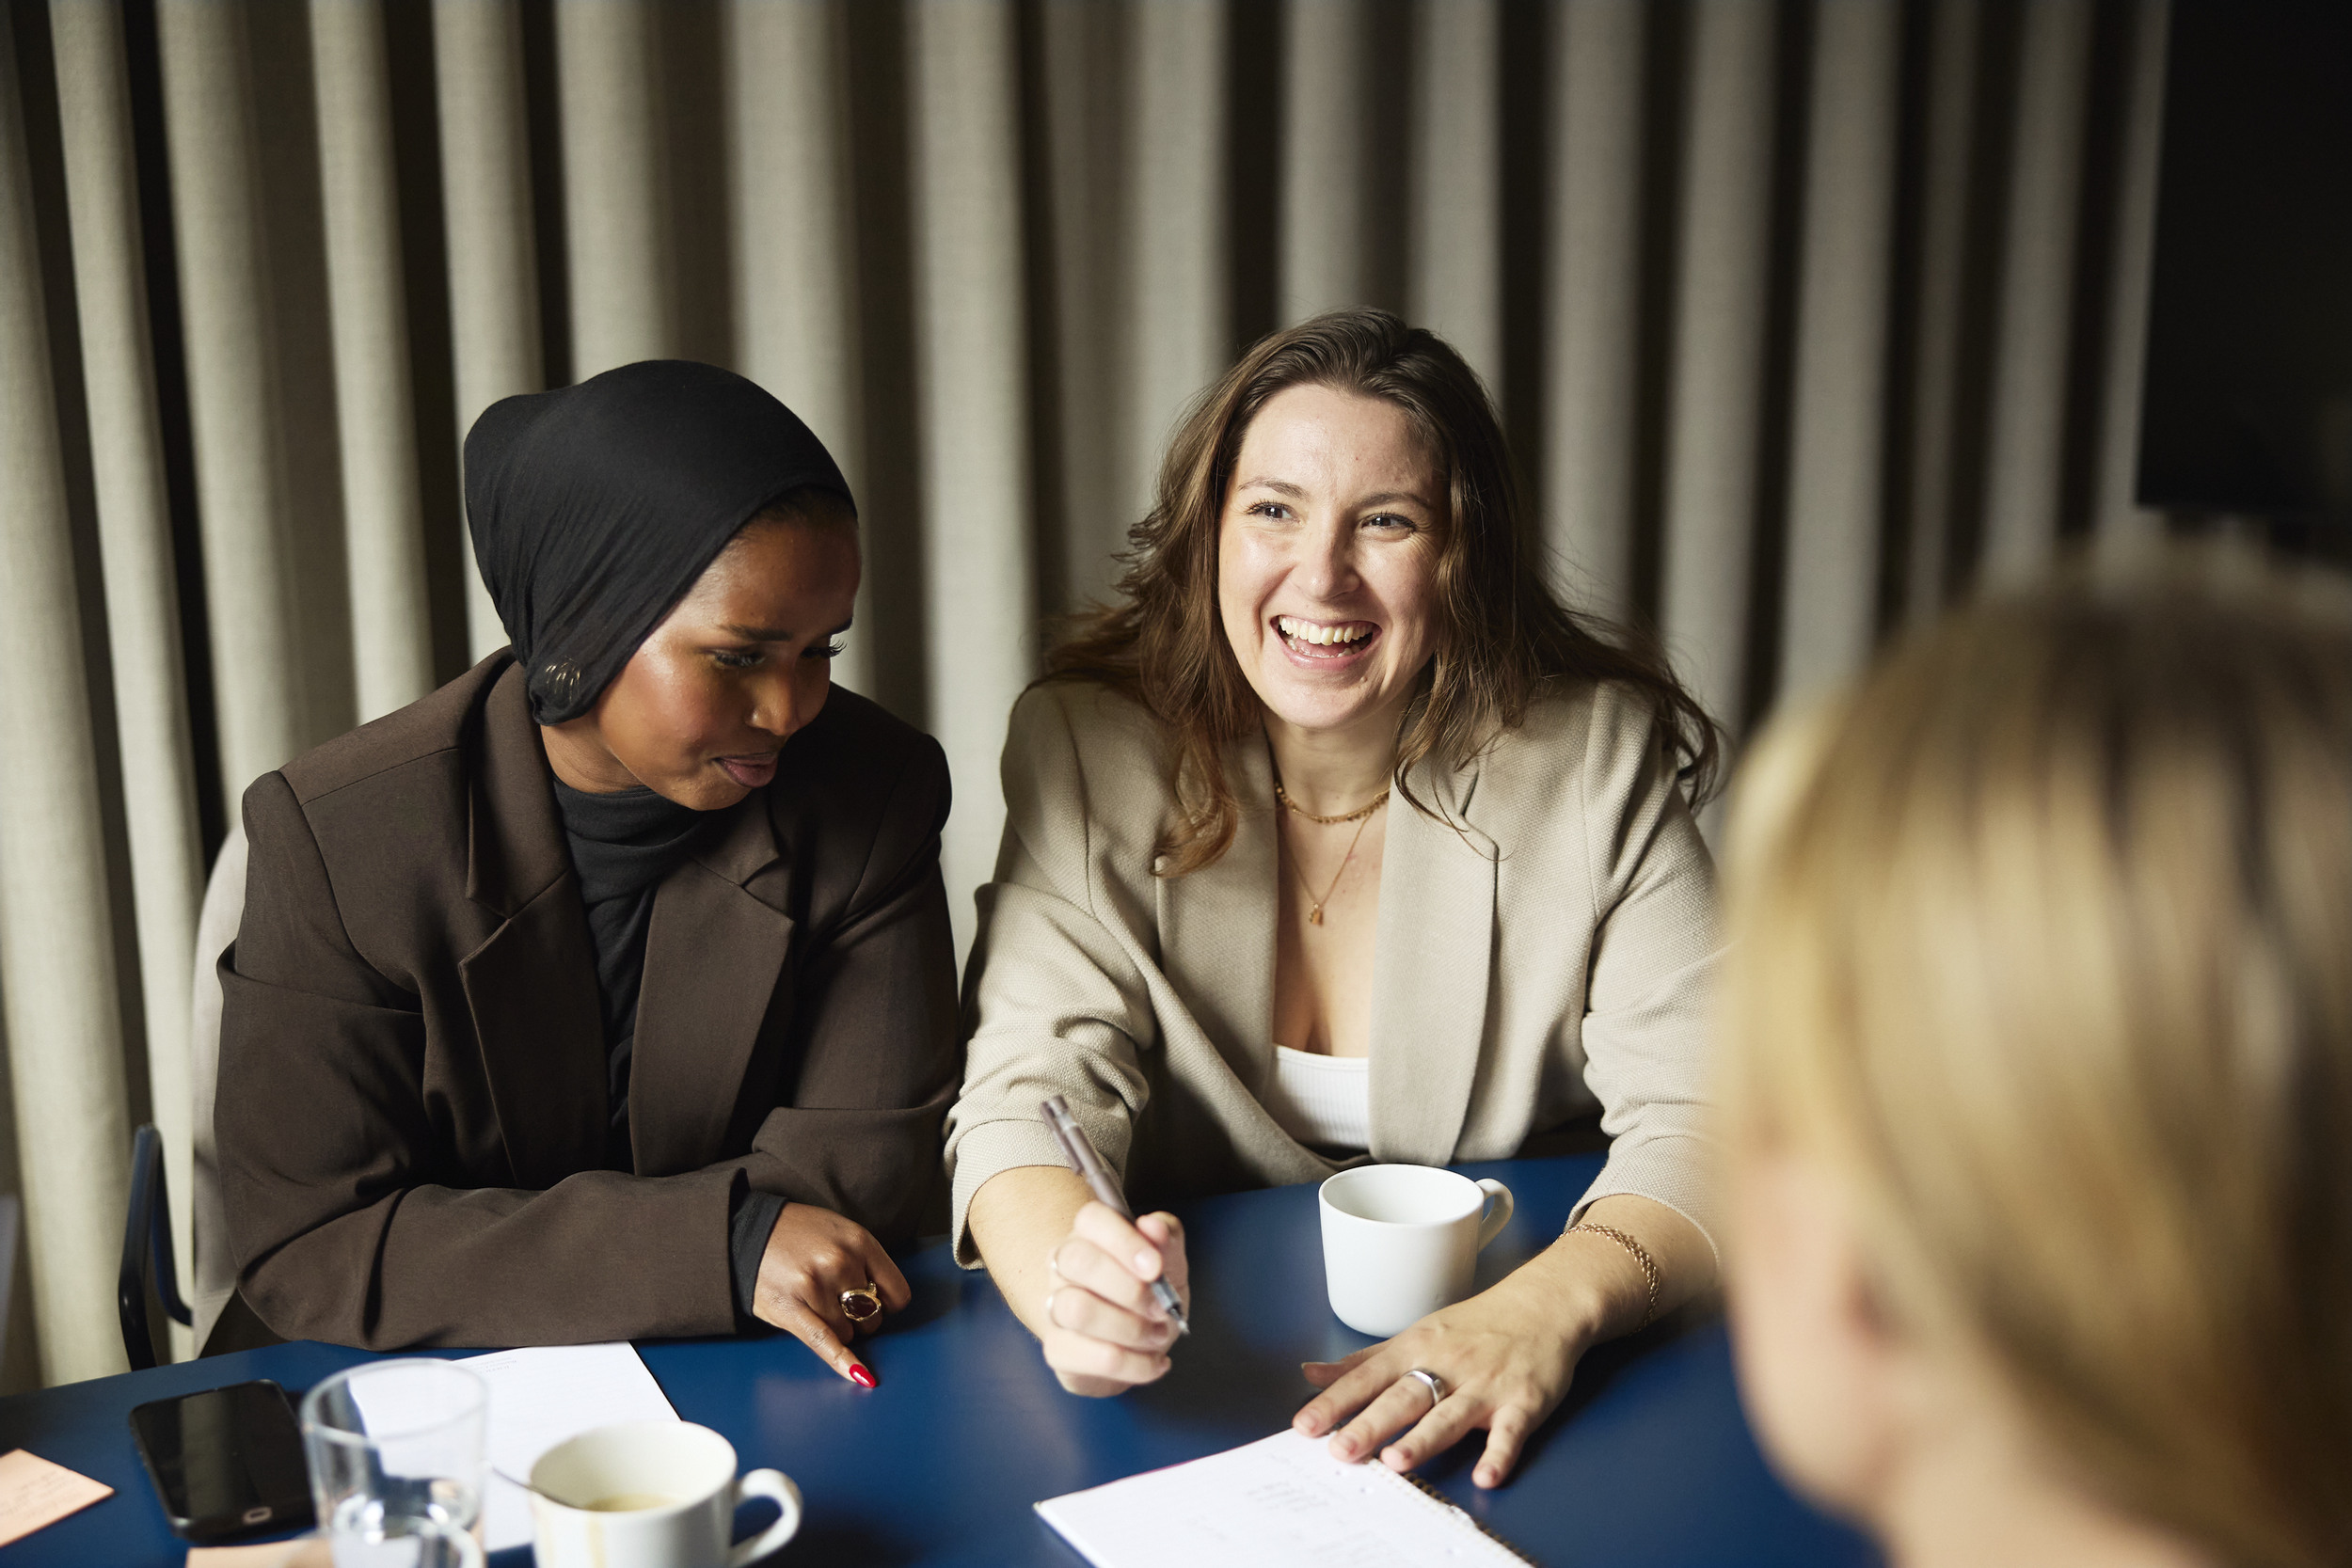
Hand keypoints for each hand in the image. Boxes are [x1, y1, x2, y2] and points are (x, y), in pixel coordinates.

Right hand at [752, 1203, 910, 1386]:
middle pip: (871, 1316)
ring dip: (836, 1329)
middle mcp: (840, 1262)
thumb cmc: (796, 1234)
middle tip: (836, 1302)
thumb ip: (865, 1260)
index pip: (896, 1292)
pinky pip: (825, 1341)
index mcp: (859, 1240)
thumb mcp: (839, 1231)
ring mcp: (815, 1286)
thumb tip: (884, 1300)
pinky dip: (843, 1361)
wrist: (744, 1233)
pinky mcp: (791, 1308)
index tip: (876, 1304)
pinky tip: (859, 1375)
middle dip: (858, 1317)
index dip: (887, 1303)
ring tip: (814, 1305)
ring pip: (847, 1333)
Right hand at [1039, 1202, 1189, 1396]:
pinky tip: (1153, 1363)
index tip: (1155, 1267)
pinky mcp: (1057, 1351)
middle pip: (1077, 1260)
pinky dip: (1134, 1365)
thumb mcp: (1170, 1261)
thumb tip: (1153, 1226)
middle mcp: (1063, 1266)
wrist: (1138, 1343)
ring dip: (1131, 1329)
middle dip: (1129, 1288)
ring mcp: (1054, 1308)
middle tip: (1162, 1308)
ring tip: (1158, 1336)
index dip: (1124, 1241)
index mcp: (1089, 1234)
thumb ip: (1166, 1237)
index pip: (1092, 1219)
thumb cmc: (1150, 1293)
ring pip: (1077, 1310)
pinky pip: (1089, 1358)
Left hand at [1292, 1256, 1591, 1488]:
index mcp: (1417, 1349)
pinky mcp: (1523, 1403)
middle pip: (1404, 1397)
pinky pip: (1510, 1431)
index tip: (1305, 1424)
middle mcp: (1447, 1366)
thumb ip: (1364, 1361)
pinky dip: (1499, 1453)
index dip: (1336, 1401)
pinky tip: (1487, 1474)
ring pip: (1450, 1415)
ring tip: (1397, 1462)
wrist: (1543, 1307)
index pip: (1368, 1377)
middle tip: (1341, 1449)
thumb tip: (1312, 1372)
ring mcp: (1485, 1386)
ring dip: (1424, 1439)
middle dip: (1371, 1423)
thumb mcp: (1416, 1334)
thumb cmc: (1476, 1325)